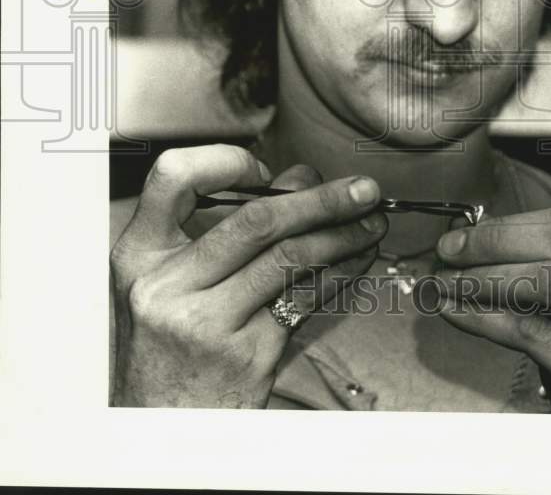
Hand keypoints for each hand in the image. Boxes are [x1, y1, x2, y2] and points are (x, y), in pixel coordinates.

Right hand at [110, 144, 386, 407]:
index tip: (265, 172)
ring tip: (372, 222)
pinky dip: (341, 272)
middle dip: (321, 199)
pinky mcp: (247, 355)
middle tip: (363, 189)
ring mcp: (207, 323)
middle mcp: (167, 285)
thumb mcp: (172, 281)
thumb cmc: (170, 343)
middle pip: (256, 220)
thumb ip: (220, 230)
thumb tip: (300, 183)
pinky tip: (359, 260)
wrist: (159, 428)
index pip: (172, 176)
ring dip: (343, 235)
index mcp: (138, 254)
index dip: (226, 161)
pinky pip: (305, 298)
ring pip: (291, 258)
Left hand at [434, 207, 550, 413]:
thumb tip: (477, 234)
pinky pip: (530, 333)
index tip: (466, 231)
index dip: (511, 225)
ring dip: (482, 278)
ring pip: (545, 282)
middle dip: (494, 241)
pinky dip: (483, 318)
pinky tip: (456, 313)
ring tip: (444, 283)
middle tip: (448, 249)